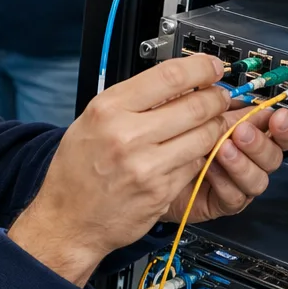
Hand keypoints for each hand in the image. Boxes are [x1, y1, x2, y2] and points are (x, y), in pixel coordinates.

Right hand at [8, 55, 287, 287]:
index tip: (212, 67)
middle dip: (217, 99)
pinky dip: (198, 157)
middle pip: (196, 105)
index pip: (170, 76)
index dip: (201, 68)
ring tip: (210, 125)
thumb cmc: (76, 171)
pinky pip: (195, 165)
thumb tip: (176, 83)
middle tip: (220, 97)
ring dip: (215, 128)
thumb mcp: (91, 121)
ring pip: (204, 136)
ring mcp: (146, 166)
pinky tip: (188, 154)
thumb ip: (131, 101)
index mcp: (108, 109)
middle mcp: (126, 135)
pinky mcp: (161, 192)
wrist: (67, 220)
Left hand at [164, 101, 287, 223]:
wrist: (146, 169)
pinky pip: (235, 198)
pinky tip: (211, 170)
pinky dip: (225, 183)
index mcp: (247, 133)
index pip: (278, 132)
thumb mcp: (192, 114)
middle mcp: (247, 159)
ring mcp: (237, 183)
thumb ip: (218, 106)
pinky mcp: (222, 203)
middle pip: (274, 156)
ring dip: (243, 163)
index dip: (284, 126)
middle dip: (260, 143)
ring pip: (258, 180)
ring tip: (223, 149)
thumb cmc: (170, 136)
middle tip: (241, 131)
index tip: (279, 116)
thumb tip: (234, 94)